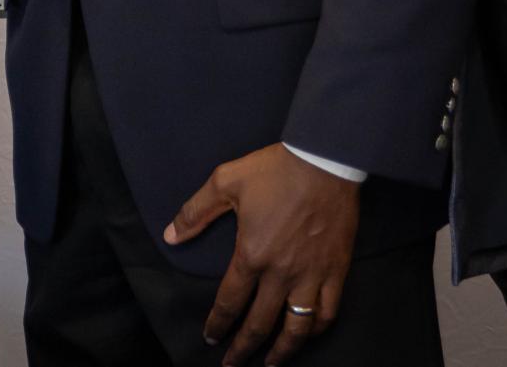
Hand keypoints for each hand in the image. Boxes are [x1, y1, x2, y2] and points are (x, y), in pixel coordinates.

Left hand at [164, 144, 359, 364]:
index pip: (229, 302)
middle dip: (243, 349)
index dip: (218, 325)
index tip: (211, 339)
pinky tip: (308, 334)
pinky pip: (328, 310)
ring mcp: (311, 275)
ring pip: (297, 327)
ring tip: (272, 364)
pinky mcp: (336, 270)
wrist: (325, 160)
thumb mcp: (225, 182)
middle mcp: (281, 273)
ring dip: (282, 350)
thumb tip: (170, 236)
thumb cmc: (273, 170)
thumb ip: (195, 212)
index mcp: (251, 255)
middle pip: (260, 324)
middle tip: (232, 364)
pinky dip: (317, 328)